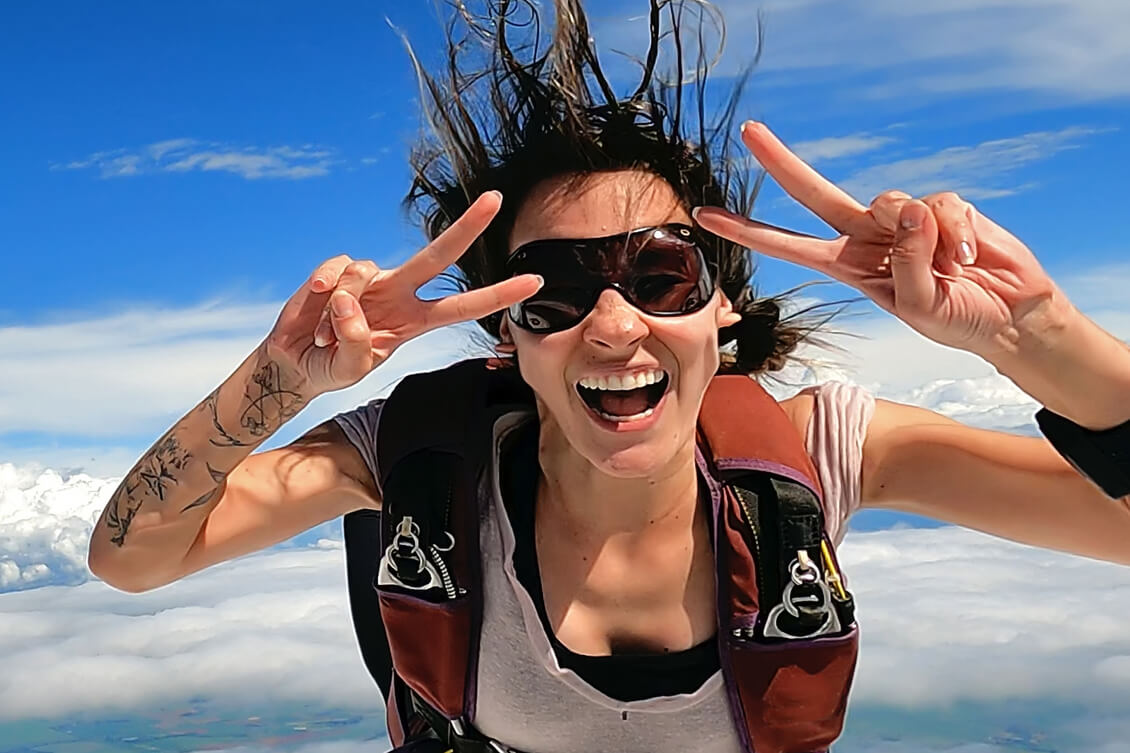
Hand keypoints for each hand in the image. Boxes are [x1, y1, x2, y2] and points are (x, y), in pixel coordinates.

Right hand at [265, 191, 541, 396]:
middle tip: (495, 198)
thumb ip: (357, 344)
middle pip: (439, 255)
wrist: (297, 362)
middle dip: (467, 227)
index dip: (498, 294)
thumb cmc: (334, 365)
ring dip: (340, 310)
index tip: (534, 281)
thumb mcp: (352, 369)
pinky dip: (322, 291)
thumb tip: (350, 300)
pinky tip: (314, 310)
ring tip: (325, 335)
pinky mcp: (337, 271)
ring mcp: (370, 279)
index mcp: (416, 321)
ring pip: (365, 272)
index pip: (464, 307)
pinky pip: (336, 270)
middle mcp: (399, 293)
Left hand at [693, 121, 1061, 359]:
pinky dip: (957, 236)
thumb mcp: (921, 308)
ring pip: (891, 202)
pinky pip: (941, 207)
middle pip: (817, 193)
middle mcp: (868, 236)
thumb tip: (910, 210)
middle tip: (749, 130)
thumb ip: (908, 265)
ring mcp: (905, 218)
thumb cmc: (956, 319)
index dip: (748, 231)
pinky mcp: (945, 206)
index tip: (706, 217)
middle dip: (782, 161)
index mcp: (849, 266)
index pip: (789, 245)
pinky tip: (969, 260)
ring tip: (948, 269)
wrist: (1008, 318)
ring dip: (921, 239)